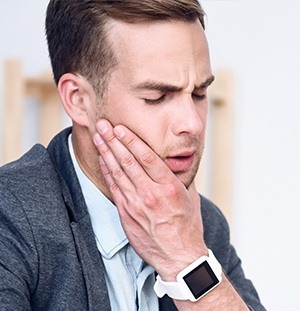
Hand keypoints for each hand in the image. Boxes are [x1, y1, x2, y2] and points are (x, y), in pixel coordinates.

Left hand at [93, 119, 207, 279]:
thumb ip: (180, 178)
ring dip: (107, 152)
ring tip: (98, 137)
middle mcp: (151, 193)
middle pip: (128, 161)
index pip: (147, 157)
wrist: (179, 257)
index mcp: (169, 187)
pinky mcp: (127, 214)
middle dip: (114, 140)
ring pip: (118, 172)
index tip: (120, 128)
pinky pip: (115, 189)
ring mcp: (137, 204)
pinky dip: (108, 172)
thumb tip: (175, 162)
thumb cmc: (187, 226)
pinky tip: (103, 159)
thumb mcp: (191, 198)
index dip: (131, 140)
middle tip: (103, 124)